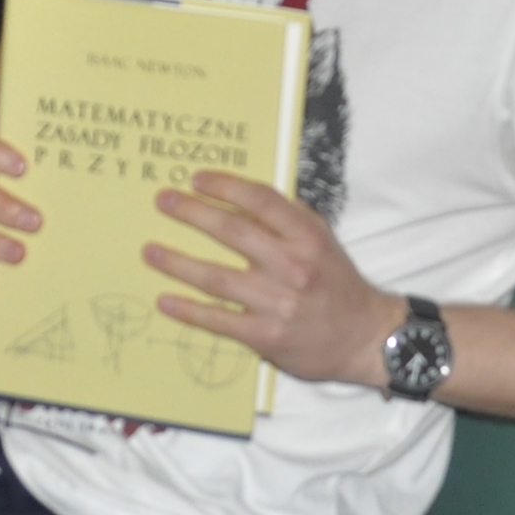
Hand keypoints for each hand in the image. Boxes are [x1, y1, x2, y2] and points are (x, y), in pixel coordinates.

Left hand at [148, 172, 401, 388]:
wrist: (364, 336)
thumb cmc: (337, 284)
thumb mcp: (321, 241)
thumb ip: (286, 220)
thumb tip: (239, 198)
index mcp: (307, 236)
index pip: (261, 200)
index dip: (225, 186)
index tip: (196, 178)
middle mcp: (293, 265)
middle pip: (232, 232)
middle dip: (192, 213)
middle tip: (163, 201)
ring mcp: (278, 302)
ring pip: (217, 277)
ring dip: (178, 262)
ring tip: (150, 251)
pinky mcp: (267, 335)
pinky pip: (219, 319)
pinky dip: (189, 310)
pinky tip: (166, 300)